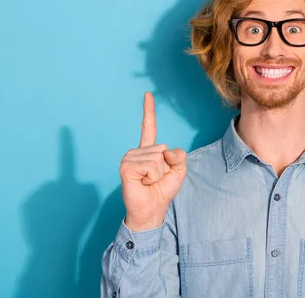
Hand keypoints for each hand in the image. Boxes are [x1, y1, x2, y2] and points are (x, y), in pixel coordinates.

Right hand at [120, 92, 186, 230]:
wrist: (152, 210)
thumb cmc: (162, 191)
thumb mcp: (178, 172)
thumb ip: (179, 157)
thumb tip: (167, 151)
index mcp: (149, 151)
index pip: (149, 127)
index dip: (149, 111)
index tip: (148, 94)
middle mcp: (137, 152)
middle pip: (162, 148)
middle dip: (166, 167)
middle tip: (156, 179)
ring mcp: (129, 158)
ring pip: (157, 157)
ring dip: (159, 173)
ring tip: (149, 182)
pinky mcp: (126, 167)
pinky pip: (150, 165)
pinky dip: (153, 176)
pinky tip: (144, 182)